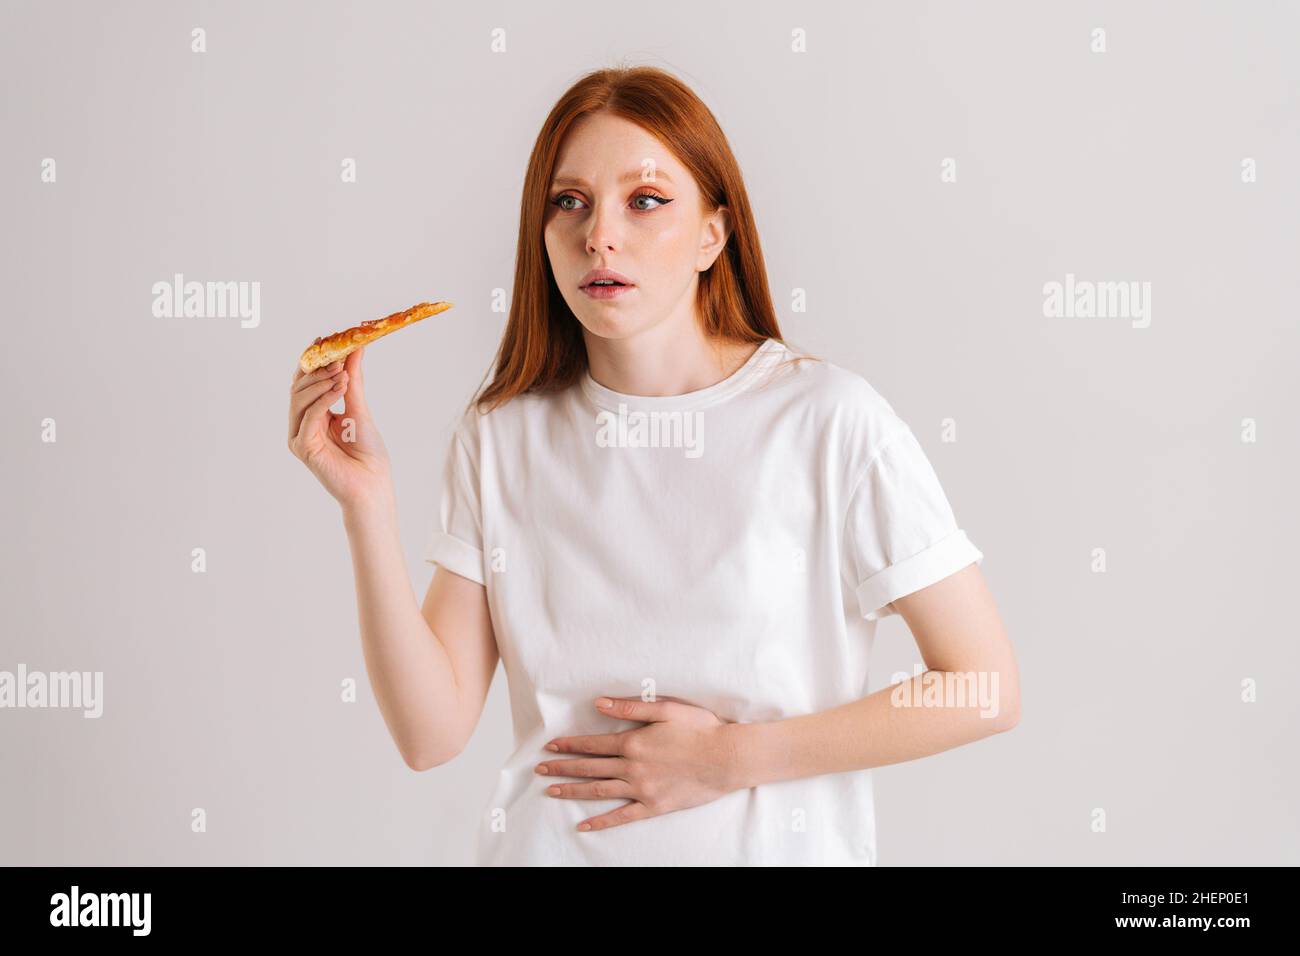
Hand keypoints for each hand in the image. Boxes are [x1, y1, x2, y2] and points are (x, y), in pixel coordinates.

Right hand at [287, 346, 392, 509]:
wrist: (373, 485)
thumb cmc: (368, 454)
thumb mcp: (359, 408)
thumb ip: (353, 380)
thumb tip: (355, 349)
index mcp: (314, 415)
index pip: (306, 381)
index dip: (313, 360)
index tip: (325, 339)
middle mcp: (302, 424)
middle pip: (299, 387)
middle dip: (318, 368)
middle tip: (337, 354)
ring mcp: (299, 436)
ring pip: (299, 399)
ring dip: (321, 382)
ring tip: (343, 372)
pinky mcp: (302, 447)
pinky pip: (309, 416)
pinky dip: (324, 399)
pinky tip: (340, 387)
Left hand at [535, 695, 739, 831]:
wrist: (726, 758)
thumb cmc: (700, 729)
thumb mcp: (665, 709)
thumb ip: (630, 707)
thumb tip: (599, 703)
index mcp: (633, 742)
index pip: (592, 744)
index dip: (570, 745)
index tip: (551, 746)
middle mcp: (632, 767)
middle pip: (590, 768)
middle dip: (562, 768)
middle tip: (540, 769)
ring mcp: (642, 789)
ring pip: (599, 791)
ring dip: (573, 791)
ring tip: (551, 791)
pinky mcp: (654, 806)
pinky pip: (622, 816)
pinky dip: (601, 821)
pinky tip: (583, 824)